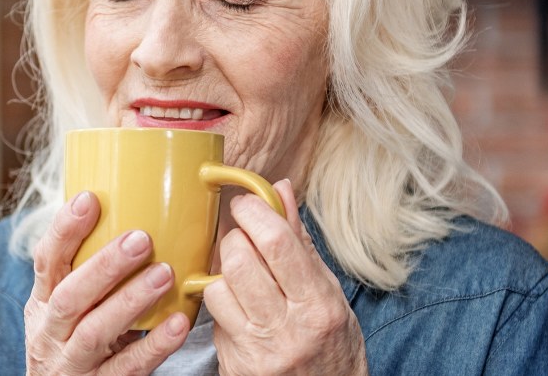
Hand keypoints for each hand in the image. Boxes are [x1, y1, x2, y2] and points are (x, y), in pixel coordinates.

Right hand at [24, 191, 190, 374]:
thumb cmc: (72, 344)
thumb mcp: (66, 310)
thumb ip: (86, 274)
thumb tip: (124, 212)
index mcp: (42, 303)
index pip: (45, 262)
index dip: (63, 230)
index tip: (89, 199)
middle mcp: (50, 333)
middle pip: (70, 297)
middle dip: (103, 265)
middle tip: (140, 239)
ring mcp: (72, 364)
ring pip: (95, 332)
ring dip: (130, 300)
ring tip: (164, 274)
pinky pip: (127, 367)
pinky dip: (154, 345)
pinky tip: (178, 323)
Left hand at [205, 180, 367, 375]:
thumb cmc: (334, 343)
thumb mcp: (331, 292)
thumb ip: (301, 242)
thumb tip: (279, 190)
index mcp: (318, 305)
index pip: (276, 243)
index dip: (253, 212)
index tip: (245, 203)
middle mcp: (288, 329)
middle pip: (238, 260)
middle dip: (234, 239)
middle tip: (242, 238)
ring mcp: (258, 351)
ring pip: (216, 287)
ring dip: (223, 274)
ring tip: (242, 278)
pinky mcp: (235, 365)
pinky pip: (213, 319)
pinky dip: (222, 306)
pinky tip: (241, 310)